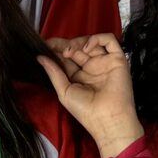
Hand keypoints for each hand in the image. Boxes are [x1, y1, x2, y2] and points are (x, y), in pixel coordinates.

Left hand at [38, 33, 140, 154]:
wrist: (107, 118)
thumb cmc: (86, 111)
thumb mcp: (64, 91)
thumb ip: (54, 72)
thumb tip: (40, 57)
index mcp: (79, 76)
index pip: (67, 57)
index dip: (57, 49)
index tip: (45, 45)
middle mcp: (92, 67)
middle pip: (77, 47)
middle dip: (64, 44)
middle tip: (54, 47)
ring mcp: (104, 62)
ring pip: (91, 41)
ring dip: (78, 42)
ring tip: (69, 51)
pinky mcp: (117, 59)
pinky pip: (109, 40)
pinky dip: (97, 39)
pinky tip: (86, 48)